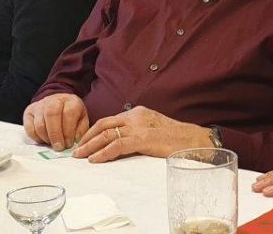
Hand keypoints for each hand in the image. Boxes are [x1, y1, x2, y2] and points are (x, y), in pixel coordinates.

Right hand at [22, 93, 88, 150]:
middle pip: (51, 115)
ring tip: (53, 145)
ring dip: (46, 138)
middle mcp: (53, 100)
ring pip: (39, 123)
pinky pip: (30, 128)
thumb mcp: (82, 120)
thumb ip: (80, 131)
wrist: (58, 104)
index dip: (68, 131)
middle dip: (55, 134)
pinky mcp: (29, 113)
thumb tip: (75, 141)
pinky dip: (36, 138)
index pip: (68, 113)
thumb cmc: (72, 116)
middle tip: (59, 147)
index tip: (69, 144)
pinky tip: (44, 141)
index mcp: (70, 101)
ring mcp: (39, 106)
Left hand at [74, 106, 211, 162]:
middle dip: (87, 137)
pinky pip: (117, 145)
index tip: (85, 141)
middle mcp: (136, 116)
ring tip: (80, 156)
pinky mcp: (143, 139)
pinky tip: (95, 160)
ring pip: (107, 134)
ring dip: (91, 146)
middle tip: (77, 150)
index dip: (94, 131)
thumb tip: (121, 144)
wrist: (195, 141)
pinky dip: (103, 153)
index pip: (110, 120)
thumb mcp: (154, 130)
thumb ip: (138, 133)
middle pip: (104, 125)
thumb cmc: (177, 140)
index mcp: (139, 113)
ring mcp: (139, 127)